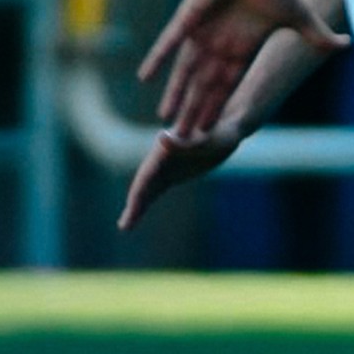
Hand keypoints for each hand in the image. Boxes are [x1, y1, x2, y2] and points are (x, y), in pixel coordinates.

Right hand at [118, 120, 248, 230]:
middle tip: (124, 226)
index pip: (148, 174)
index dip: (139, 193)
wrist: (228, 127)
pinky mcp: (171, 173)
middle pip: (144, 183)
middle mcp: (160, 156)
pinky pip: (155, 189)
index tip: (132, 208)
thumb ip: (187, 142)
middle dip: (134, 205)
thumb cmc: (222, 132)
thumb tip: (161, 137)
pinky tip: (136, 215)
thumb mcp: (209, 138)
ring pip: (146, 188)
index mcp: (166, 148)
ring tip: (125, 226)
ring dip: (136, 206)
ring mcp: (165, 165)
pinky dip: (145, 202)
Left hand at [137, 0, 347, 140]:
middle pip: (203, 86)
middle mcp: (219, 46)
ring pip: (184, 71)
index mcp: (241, 49)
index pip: (228, 85)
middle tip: (181, 139)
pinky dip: (158, 59)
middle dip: (194, 111)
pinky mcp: (188, 18)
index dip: (218, 107)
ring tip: (164, 119)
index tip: (209, 131)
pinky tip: (145, 78)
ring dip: (175, 94)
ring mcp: (201, 32)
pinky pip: (170, 42)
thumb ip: (315, 35)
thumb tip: (347, 45)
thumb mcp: (297, 16)